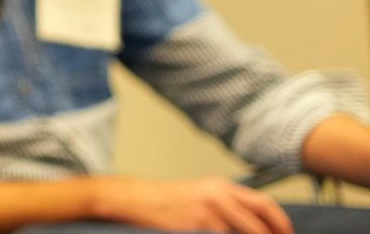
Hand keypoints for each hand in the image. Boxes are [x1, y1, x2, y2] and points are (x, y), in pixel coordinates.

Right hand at [89, 176, 292, 233]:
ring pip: (244, 232)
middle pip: (259, 221)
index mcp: (222, 187)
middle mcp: (218, 196)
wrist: (136, 199)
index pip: (264, 204)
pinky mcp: (196, 225)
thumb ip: (227, 205)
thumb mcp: (201, 195)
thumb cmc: (167, 201)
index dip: (280, 222)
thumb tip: (254, 224)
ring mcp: (208, 212)